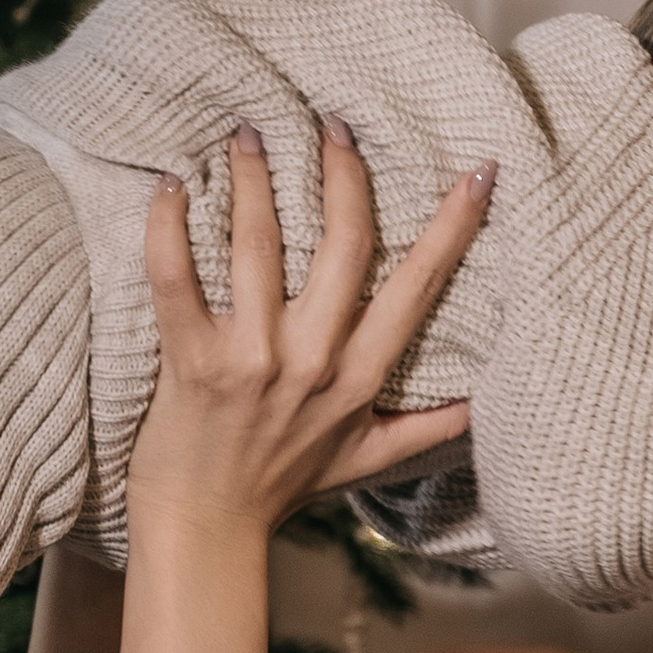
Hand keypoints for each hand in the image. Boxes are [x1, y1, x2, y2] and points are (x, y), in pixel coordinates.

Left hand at [125, 119, 485, 541]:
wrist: (205, 530)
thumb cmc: (282, 486)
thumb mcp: (365, 459)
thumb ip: (426, 426)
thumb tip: (483, 407)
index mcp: (361, 378)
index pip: (418, 289)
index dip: (451, 228)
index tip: (478, 173)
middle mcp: (314, 362)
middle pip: (344, 245)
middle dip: (343, 173)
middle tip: (331, 122)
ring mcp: (253, 360)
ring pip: (261, 245)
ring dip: (256, 178)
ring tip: (247, 131)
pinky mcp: (191, 363)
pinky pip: (176, 280)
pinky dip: (169, 227)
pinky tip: (169, 185)